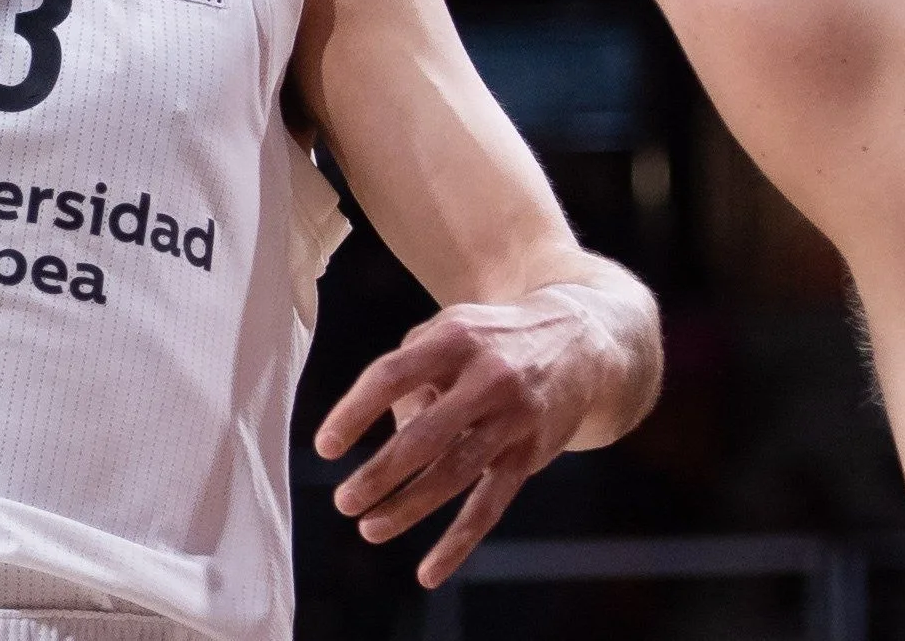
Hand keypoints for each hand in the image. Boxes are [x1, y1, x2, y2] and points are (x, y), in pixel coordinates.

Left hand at [313, 288, 615, 587]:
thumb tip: (389, 442)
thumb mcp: (448, 332)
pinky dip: (458, 543)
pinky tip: (429, 571)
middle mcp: (487, 377)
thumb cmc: (488, 341)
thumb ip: (410, 378)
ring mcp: (513, 417)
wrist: (579, 341)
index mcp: (455, 339)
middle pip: (424, 435)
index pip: (392, 376)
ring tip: (370, 529)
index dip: (355, 412)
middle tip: (345, 501)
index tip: (325, 448)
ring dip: (408, 507)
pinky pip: (490, 505)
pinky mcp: (530, 453)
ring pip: (454, 474)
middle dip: (380, 474)